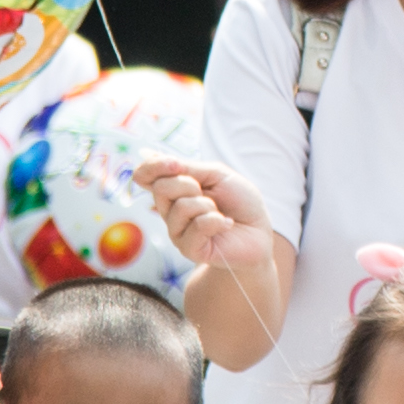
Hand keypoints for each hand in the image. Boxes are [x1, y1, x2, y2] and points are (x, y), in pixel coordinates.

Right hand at [137, 157, 271, 270]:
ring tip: (220, 213)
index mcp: (173, 190)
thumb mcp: (215, 174)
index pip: (144, 176)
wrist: (259, 230)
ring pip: (181, 208)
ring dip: (208, 206)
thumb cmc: (239, 201)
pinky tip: (226, 225)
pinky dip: (217, 221)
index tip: (176, 164)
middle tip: (210, 195)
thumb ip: (184, 167)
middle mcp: (170, 211)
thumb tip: (146, 153)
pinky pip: (197, 227)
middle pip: (160, 189)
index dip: (153, 166)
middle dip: (189, 185)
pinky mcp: (189, 249)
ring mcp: (177, 231)